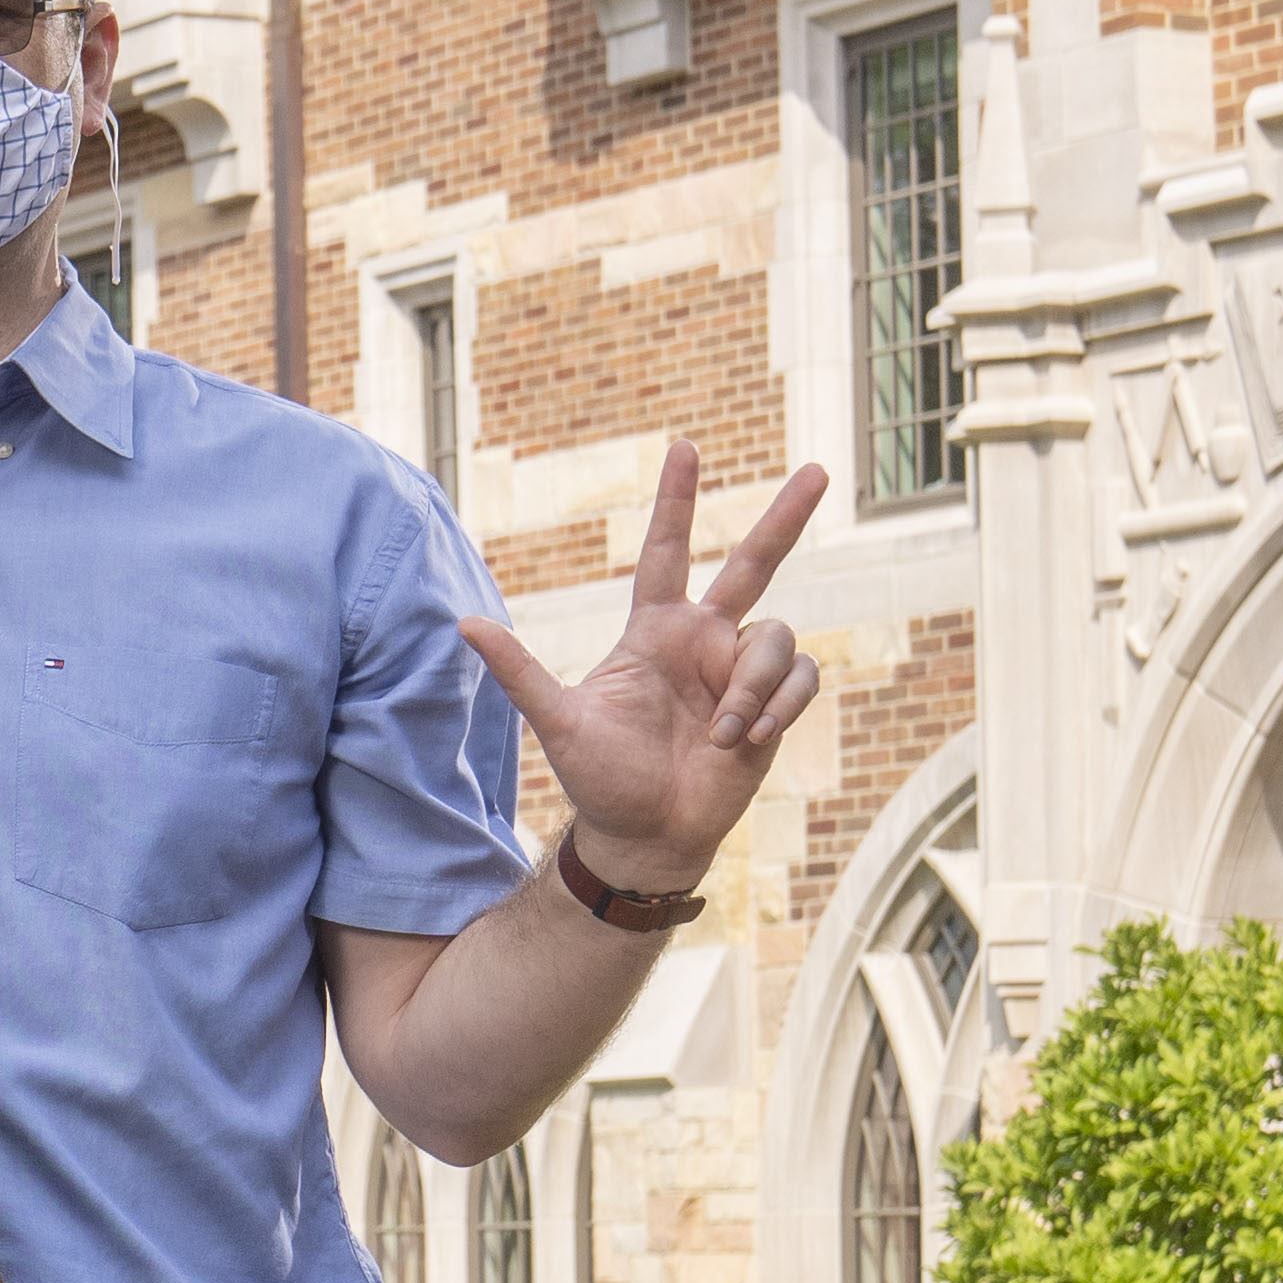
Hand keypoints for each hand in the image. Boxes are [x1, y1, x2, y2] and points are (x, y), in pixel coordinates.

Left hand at [452, 432, 836, 885]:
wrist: (647, 836)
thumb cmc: (600, 779)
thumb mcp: (557, 723)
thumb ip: (519, 671)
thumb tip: (463, 624)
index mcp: (654, 632)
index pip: (667, 551)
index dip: (675, 502)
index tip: (683, 446)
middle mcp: (704, 640)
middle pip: (752, 562)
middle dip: (784, 516)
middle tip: (819, 469)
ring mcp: (742, 671)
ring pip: (774, 637)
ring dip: (752, 687)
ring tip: (721, 734)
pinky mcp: (775, 705)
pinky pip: (800, 677)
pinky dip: (778, 704)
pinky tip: (748, 738)